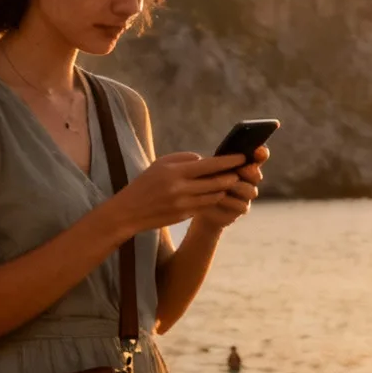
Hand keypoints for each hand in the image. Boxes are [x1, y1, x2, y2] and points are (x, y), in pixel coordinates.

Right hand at [105, 152, 244, 237]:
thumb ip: (185, 159)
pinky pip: (205, 206)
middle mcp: (180, 188)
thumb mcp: (161, 164)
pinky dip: (213, 199)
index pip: (209, 165)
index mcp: (174, 171)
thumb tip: (206, 160)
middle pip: (216, 182)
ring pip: (214, 196)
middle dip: (231, 176)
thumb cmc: (146, 183)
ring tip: (230, 181)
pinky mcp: (183, 215)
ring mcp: (182, 204)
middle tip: (241, 171)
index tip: (242, 157)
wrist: (129, 211)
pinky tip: (216, 194)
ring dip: (224, 189)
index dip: (228, 161)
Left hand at [193, 146, 267, 231]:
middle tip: (242, 170)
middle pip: (257, 175)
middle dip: (250, 172)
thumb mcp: (211, 167)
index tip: (259, 151)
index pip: (259, 156)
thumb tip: (220, 156)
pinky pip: (242, 205)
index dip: (262, 153)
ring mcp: (247, 195)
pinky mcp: (242, 209)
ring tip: (225, 186)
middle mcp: (249, 179)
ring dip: (238, 187)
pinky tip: (220, 198)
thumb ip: (220, 160)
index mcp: (244, 164)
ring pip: (251, 191)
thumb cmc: (205, 180)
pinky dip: (231, 201)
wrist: (200, 204)